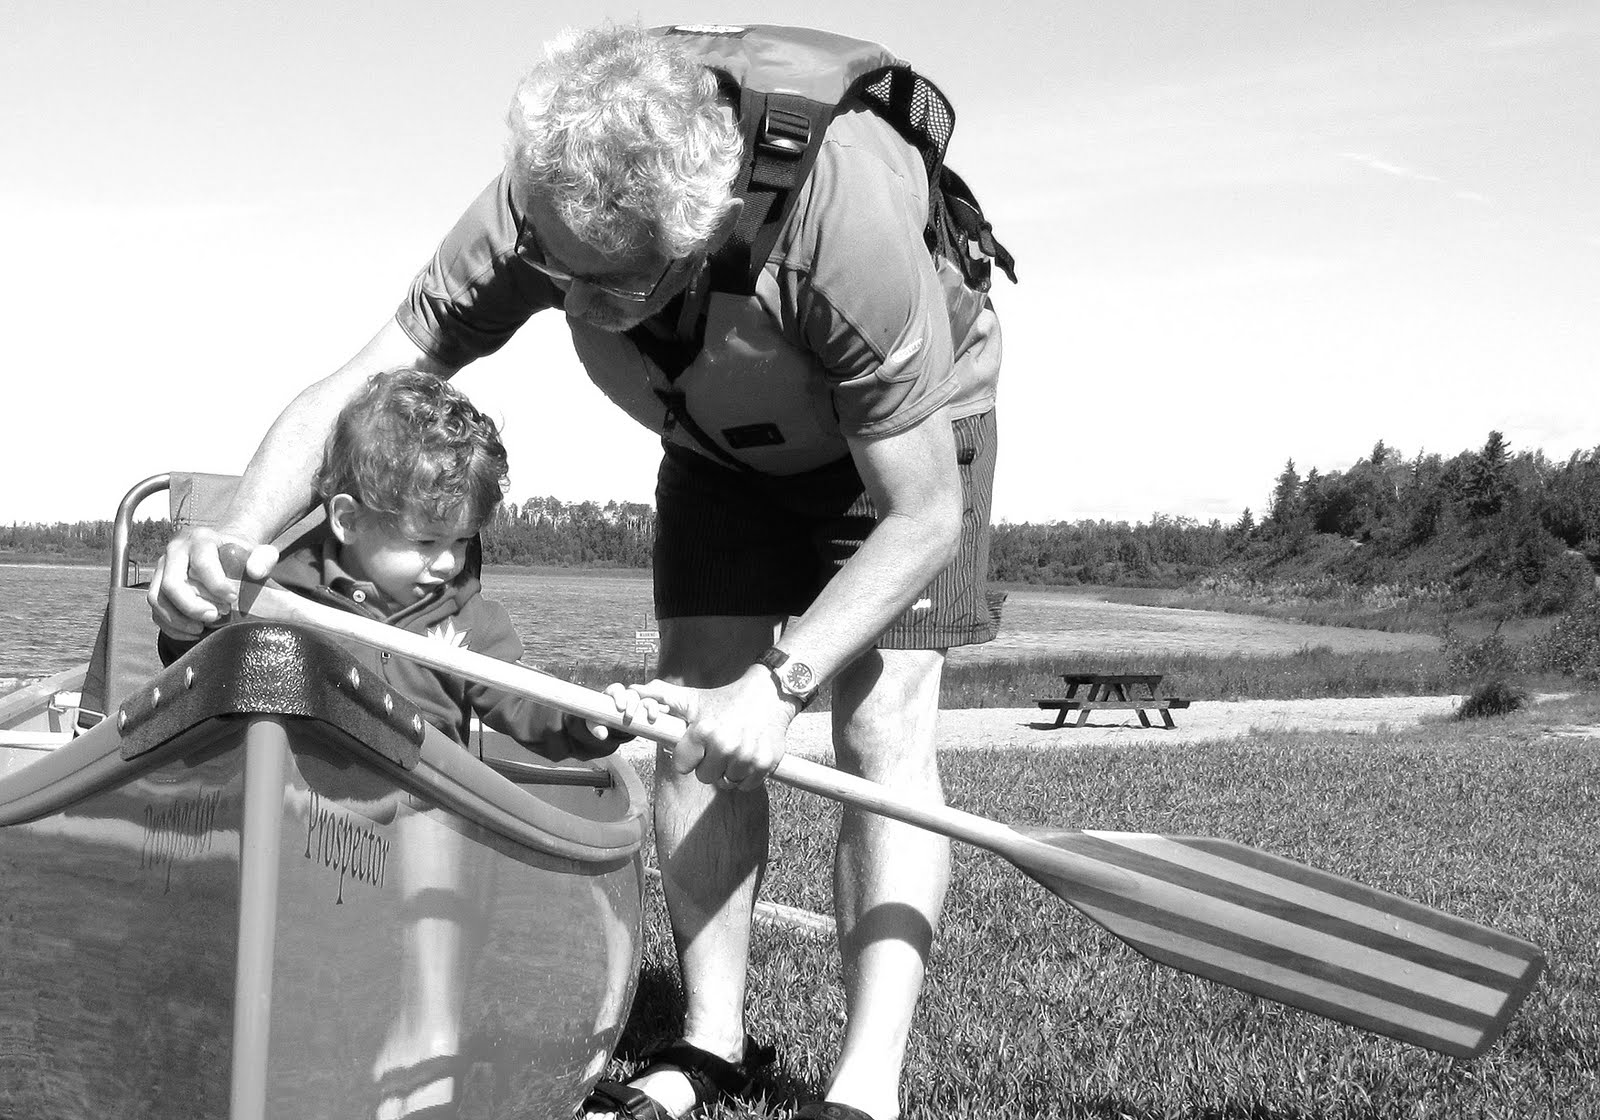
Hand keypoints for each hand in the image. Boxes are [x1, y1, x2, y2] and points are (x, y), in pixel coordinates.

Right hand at [148, 526, 280, 639]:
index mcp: (200, 539)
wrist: (223, 551)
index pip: (201, 563)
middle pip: (172, 583)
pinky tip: (192, 633)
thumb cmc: (242, 555)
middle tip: (215, 617)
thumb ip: (264, 558)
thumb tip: (256, 572)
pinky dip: (170, 626)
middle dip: (192, 606)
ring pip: (157, 598)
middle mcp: (175, 551)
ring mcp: (162, 569)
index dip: (216, 584)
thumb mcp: (259, 551)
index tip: (232, 599)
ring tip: (201, 629)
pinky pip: (155, 610)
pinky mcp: (157, 586)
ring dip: (178, 619)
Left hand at [590, 682, 669, 739]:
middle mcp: (626, 696)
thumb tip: (602, 735)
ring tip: (652, 717)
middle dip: (633, 704)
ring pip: (646, 700)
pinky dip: (660, 709)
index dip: (619, 696)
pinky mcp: (645, 710)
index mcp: (612, 694)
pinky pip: (655, 707)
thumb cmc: (599, 720)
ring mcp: (637, 702)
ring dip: (651, 706)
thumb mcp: (593, 724)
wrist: (608, 725)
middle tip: (629, 716)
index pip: (616, 689)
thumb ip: (595, 728)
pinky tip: (665, 712)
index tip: (620, 708)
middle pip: (632, 694)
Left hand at [630, 668, 797, 791]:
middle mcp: (725, 745)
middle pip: (704, 777)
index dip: (690, 756)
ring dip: (728, 771)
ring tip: (734, 749)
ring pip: (726, 783)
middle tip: (718, 746)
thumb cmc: (724, 699)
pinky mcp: (766, 763)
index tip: (699, 745)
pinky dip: (746, 776)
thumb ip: (661, 696)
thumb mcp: (693, 698)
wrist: (769, 695)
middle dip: (709, 765)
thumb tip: (632, 689)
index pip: (683, 766)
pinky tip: (747, 756)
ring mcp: (747, 756)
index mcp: (703, 731)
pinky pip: (745, 785)